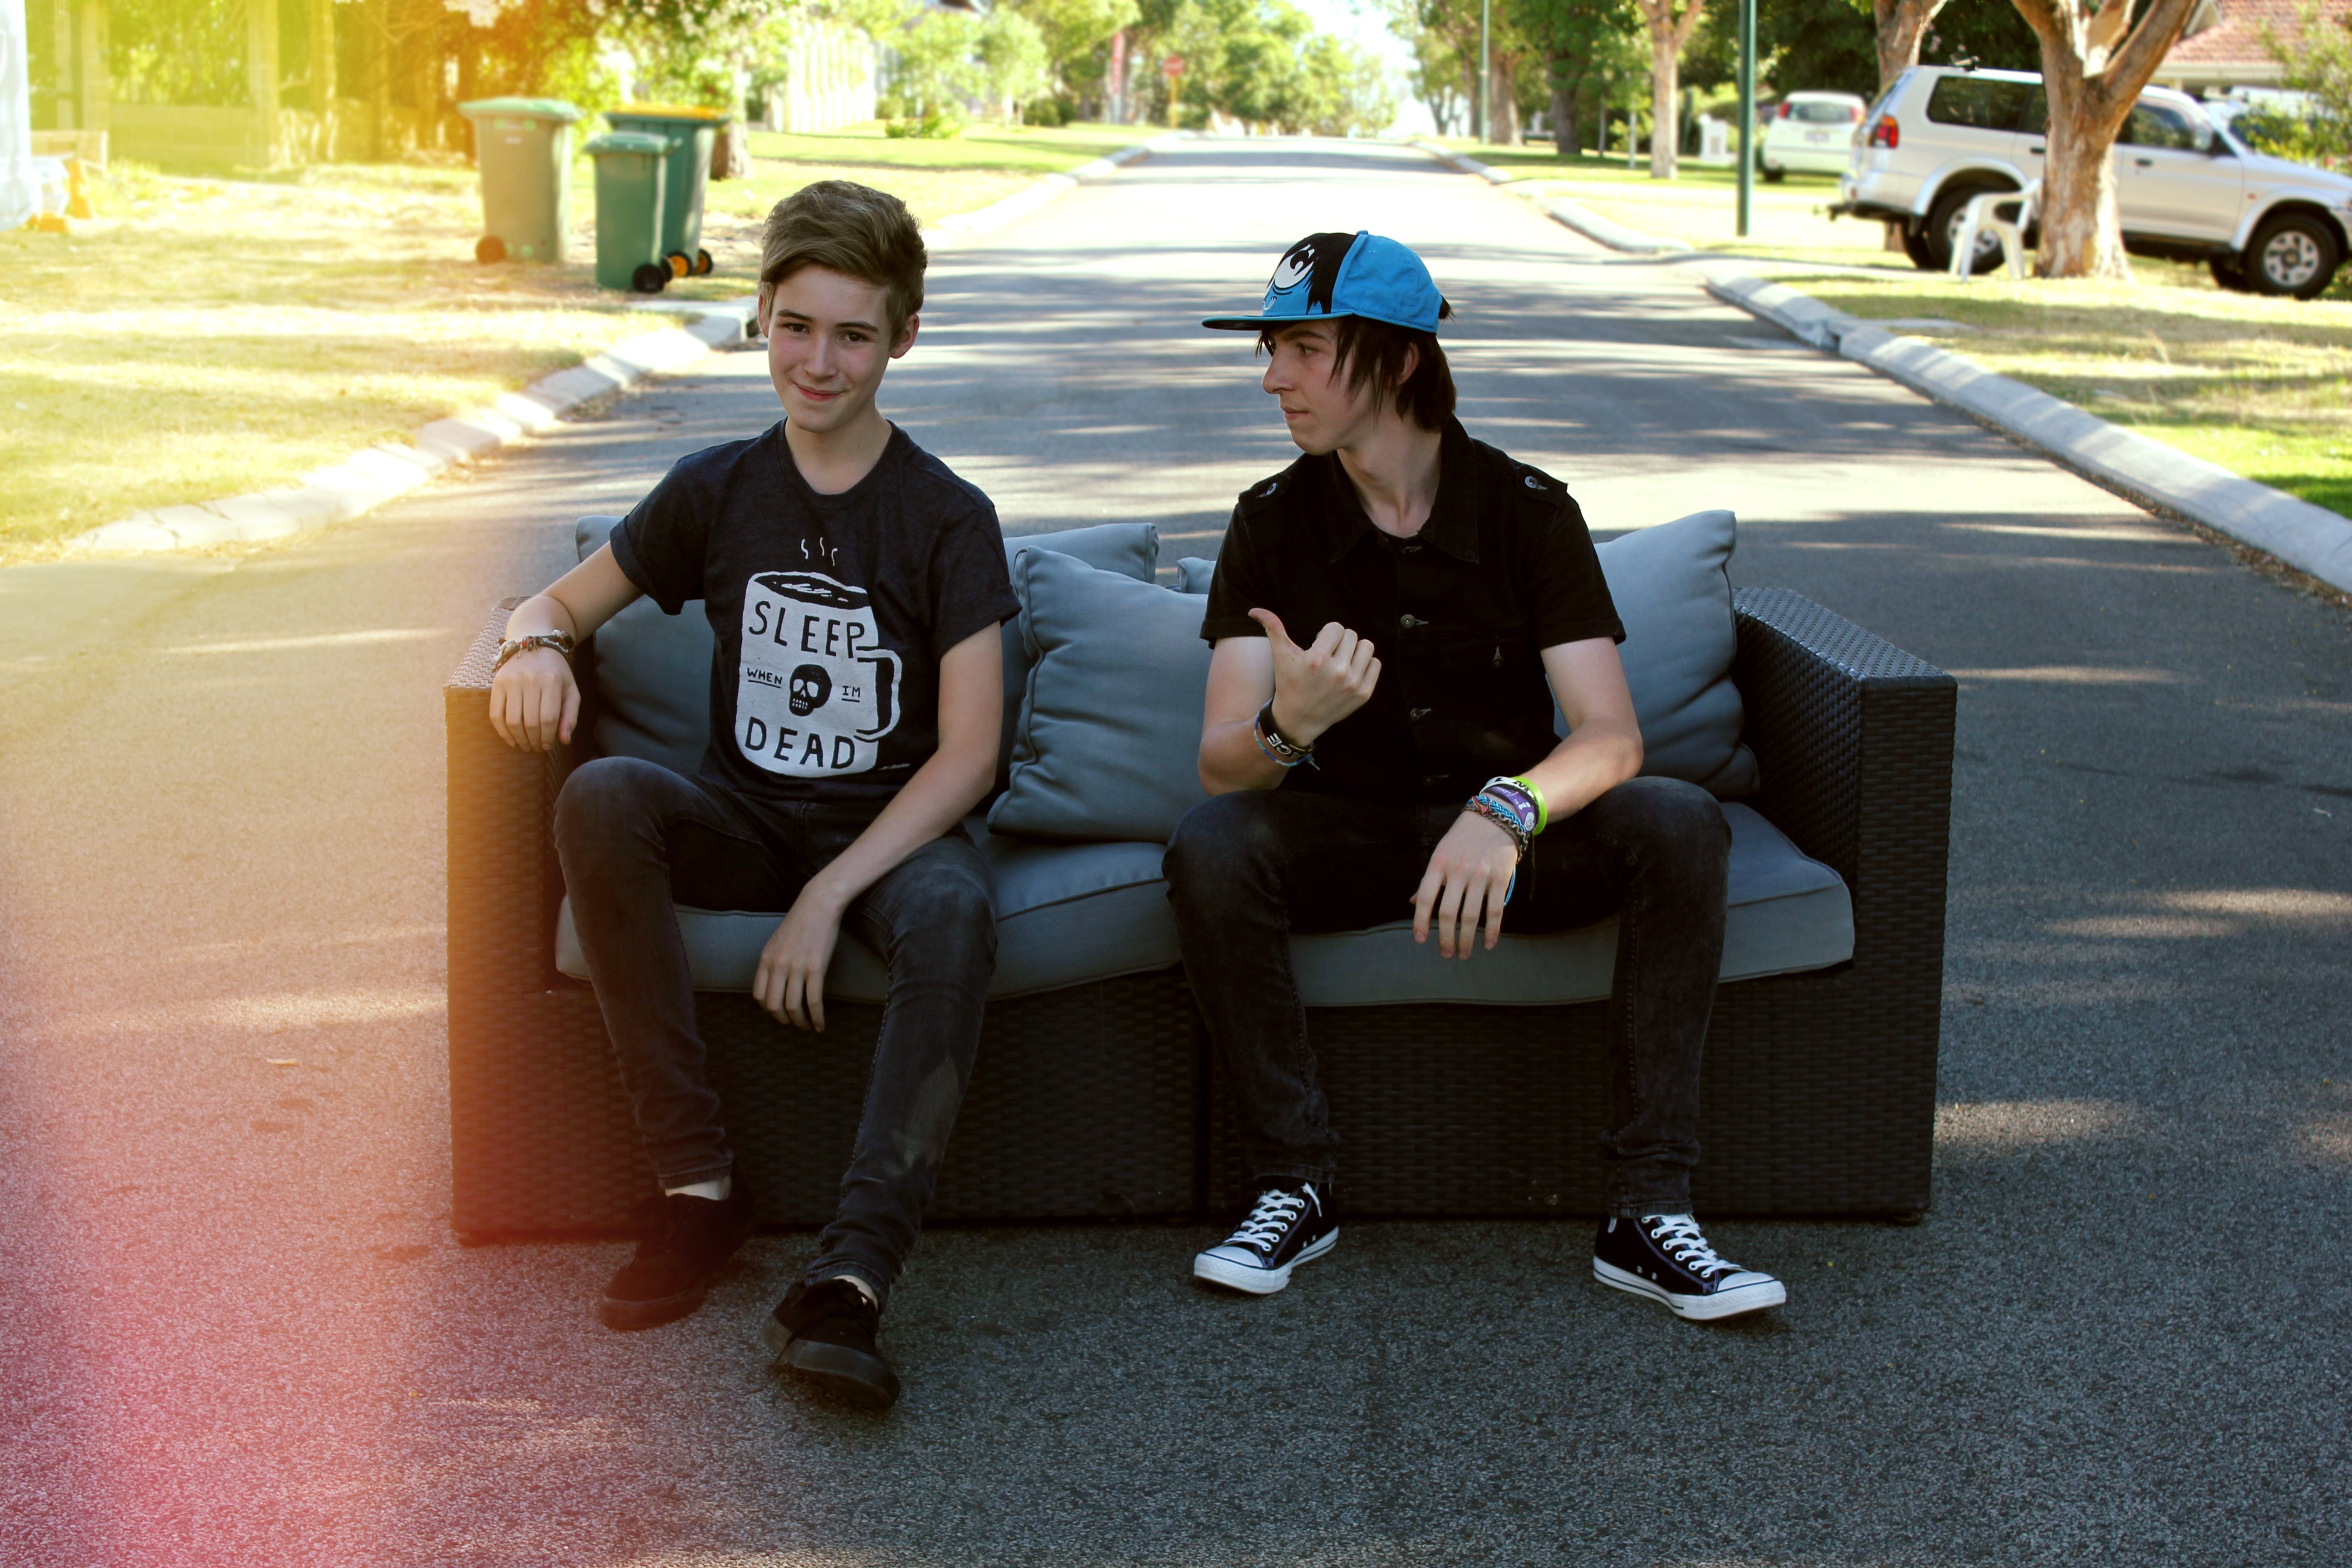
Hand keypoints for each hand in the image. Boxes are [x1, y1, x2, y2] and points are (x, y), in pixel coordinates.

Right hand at [488, 647, 578, 752]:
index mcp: (551, 681)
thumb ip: (570, 715)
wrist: (534, 645)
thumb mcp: (570, 690)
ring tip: (526, 745)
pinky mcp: (497, 684)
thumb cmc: (556, 672)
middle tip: (537, 748)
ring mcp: (511, 681)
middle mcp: (529, 680)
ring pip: (512, 720)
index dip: (548, 737)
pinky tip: (511, 740)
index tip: (548, 746)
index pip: (548, 719)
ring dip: (519, 739)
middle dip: (534, 741)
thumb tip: (564, 740)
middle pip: (530, 722)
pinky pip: (495, 714)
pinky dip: (502, 731)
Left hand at [754, 888, 844, 1031]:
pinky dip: (817, 1017)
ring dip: (800, 1023)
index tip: (779, 1013)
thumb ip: (774, 962)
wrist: (818, 905)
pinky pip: (814, 1001)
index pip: (759, 995)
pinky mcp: (816, 969)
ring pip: (793, 1006)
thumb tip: (777, 983)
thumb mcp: (778, 942)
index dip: (768, 1010)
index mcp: (766, 959)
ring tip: (808, 1027)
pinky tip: (821, 1025)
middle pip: (774, 1005)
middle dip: (783, 1020)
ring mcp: (796, 968)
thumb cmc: (800, 922)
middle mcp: (777, 966)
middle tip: (794, 1024)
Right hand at [1249, 609, 1379, 745]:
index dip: (1326, 634)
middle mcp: (1337, 672)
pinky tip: (1350, 671)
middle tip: (1329, 654)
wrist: (1298, 720)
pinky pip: (1375, 664)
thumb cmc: (1288, 683)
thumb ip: (1272, 628)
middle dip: (1339, 641)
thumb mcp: (1280, 656)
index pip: (1336, 627)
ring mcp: (1352, 684)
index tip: (1318, 646)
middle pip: (1352, 635)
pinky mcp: (1363, 694)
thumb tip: (1254, 610)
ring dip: (1355, 650)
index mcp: (1316, 659)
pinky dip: (1365, 664)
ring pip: (1367, 646)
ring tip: (1342, 660)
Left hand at [1412, 811, 1517, 958]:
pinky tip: (1488, 944)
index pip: (1425, 898)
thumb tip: (1413, 903)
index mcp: (1439, 864)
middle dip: (1445, 939)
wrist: (1496, 816)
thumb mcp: (1441, 853)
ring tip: (1463, 954)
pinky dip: (1491, 931)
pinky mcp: (1501, 879)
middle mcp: (1458, 871)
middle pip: (1448, 913)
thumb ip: (1429, 879)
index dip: (1420, 922)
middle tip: (1445, 955)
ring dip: (1466, 940)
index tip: (1420, 940)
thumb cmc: (1462, 839)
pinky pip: (1495, 910)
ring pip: (1471, 916)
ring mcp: (1480, 875)